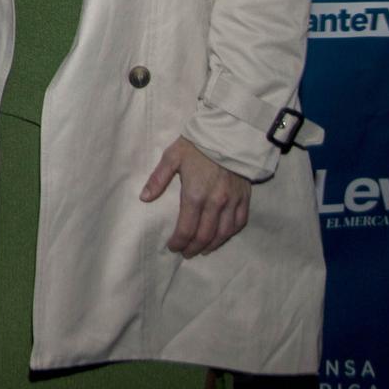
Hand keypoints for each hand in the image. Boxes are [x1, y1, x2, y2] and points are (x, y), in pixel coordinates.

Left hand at [140, 136, 250, 256]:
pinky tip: (222, 237)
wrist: (228, 134)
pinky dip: (230, 234)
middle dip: (193, 248)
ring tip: (202, 250)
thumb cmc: (196, 145)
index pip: (186, 229)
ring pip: (223, 233)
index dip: (178, 242)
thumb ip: (158, 179)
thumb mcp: (172, 157)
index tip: (172, 247)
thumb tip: (144, 197)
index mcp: (195, 195)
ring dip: (211, 245)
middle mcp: (215, 203)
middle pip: (204, 236)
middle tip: (186, 253)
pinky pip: (239, 223)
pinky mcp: (244, 198)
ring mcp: (232, 202)